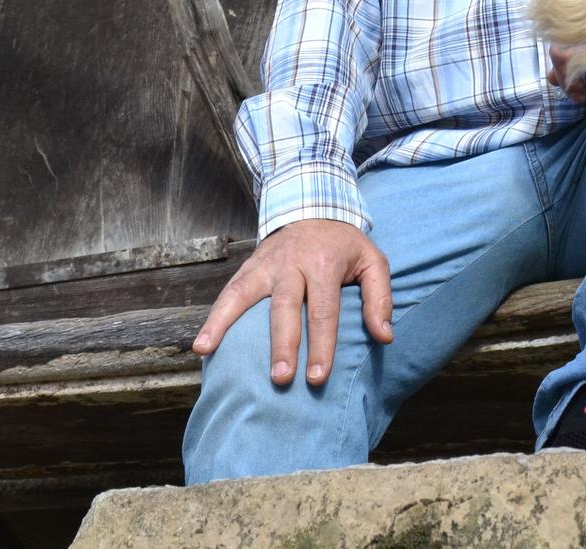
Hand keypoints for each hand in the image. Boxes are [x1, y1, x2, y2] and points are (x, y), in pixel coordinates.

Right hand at [191, 219, 393, 384]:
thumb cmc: (344, 246)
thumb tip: (384, 336)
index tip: (317, 377)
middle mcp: (291, 264)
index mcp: (323, 263)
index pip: (323, 310)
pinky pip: (227, 293)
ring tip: (208, 351)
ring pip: (243, 295)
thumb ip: (380, 298)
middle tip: (281, 378)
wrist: (312, 206)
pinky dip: (213, 317)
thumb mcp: (373, 261)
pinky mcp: (247, 268)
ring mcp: (265, 265)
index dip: (321, 345)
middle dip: (282, 344)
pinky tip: (201, 344)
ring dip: (225, 324)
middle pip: (284, 307)